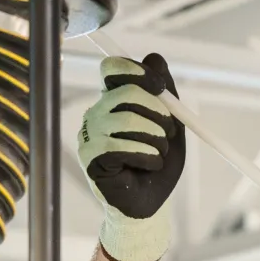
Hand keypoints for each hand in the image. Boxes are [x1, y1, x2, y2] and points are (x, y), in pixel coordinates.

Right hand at [77, 52, 185, 260]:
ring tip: (158, 155)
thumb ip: (164, 92)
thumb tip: (155, 57)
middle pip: (126, 93)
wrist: (150, 203)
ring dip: (155, 139)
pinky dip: (146, 156)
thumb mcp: (169, 123)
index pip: (112, 69)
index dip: (137, 72)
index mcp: (113, 100)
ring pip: (127, 120)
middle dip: (158, 113)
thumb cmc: (156, 163)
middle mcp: (96, 113)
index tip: (161, 88)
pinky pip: (120, 147)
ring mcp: (90, 135)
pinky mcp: (90, 158)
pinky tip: (148, 167)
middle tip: (167, 132)